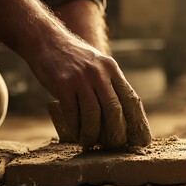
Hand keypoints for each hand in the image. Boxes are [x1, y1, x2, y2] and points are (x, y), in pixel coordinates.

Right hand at [33, 38, 150, 148]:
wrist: (45, 40)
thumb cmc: (71, 58)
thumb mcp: (95, 64)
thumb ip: (106, 84)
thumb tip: (117, 115)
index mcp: (111, 68)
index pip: (130, 98)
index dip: (137, 122)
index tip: (140, 139)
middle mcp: (99, 72)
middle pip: (114, 109)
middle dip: (116, 132)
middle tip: (113, 145)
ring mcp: (81, 78)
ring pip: (93, 115)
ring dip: (92, 134)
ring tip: (89, 143)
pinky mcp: (63, 84)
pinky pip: (73, 114)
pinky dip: (75, 128)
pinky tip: (76, 134)